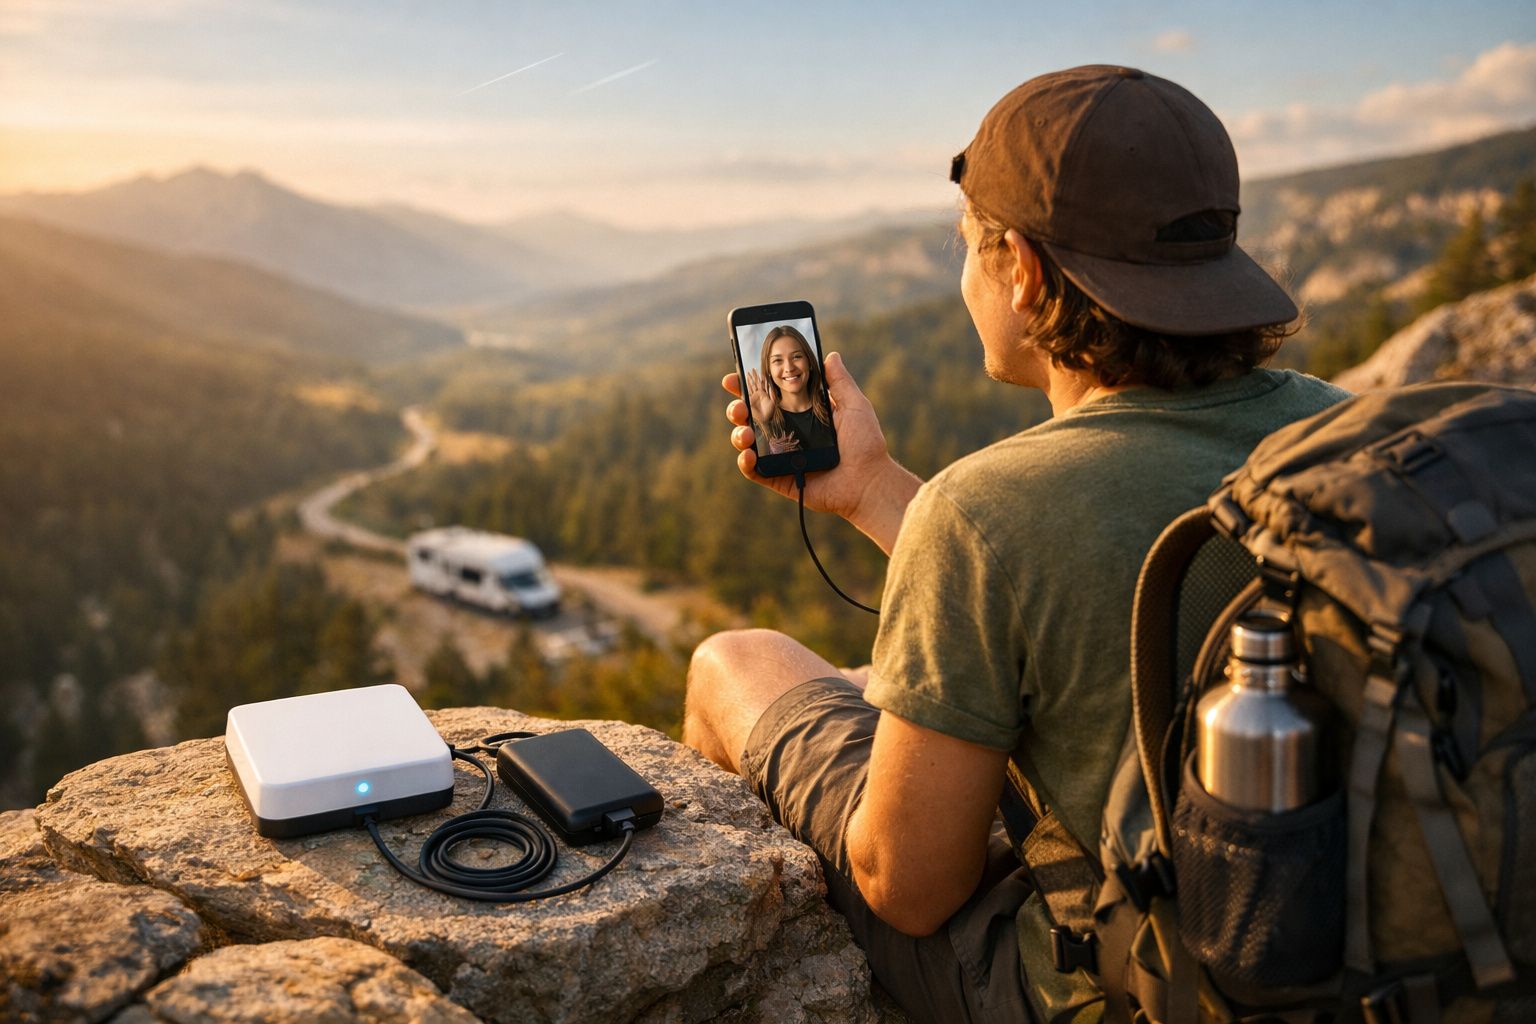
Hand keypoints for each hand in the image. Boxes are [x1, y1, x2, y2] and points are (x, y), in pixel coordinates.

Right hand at [723, 351, 921, 554]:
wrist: (869, 481)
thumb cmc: (866, 444)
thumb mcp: (854, 406)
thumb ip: (840, 382)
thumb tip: (831, 355)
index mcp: (801, 414)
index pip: (769, 396)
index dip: (749, 386)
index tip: (735, 377)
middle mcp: (788, 433)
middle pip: (752, 417)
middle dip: (737, 408)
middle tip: (739, 406)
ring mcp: (782, 456)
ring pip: (748, 443)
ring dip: (738, 434)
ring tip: (744, 431)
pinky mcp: (780, 478)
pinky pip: (755, 471)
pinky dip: (745, 463)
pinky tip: (748, 454)